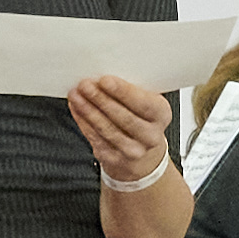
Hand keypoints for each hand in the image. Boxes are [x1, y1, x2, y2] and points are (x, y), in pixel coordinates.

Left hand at [67, 71, 175, 187]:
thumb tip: (103, 78)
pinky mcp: (115, 159)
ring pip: (107, 129)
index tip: (105, 80)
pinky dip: (83, 122)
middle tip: (85, 85)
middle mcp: (151, 136)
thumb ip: (129, 90)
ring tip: (76, 95)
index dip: (123, 92)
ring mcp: (134, 151)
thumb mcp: (145, 100)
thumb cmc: (141, 117)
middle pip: (124, 117)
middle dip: (101, 99)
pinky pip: (96, 139)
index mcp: (161, 115)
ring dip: (88, 110)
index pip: (144, 103)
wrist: (141, 149)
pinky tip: (77, 109)